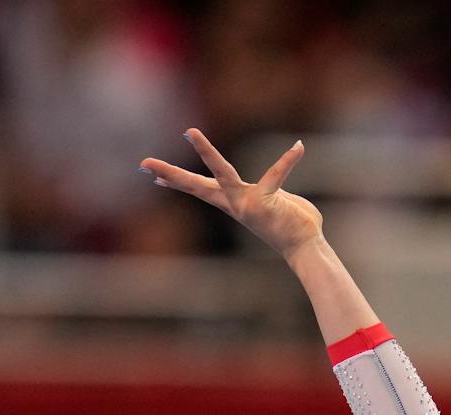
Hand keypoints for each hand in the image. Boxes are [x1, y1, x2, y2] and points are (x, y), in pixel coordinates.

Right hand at [141, 129, 322, 258]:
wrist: (306, 247)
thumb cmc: (294, 223)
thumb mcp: (276, 201)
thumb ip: (273, 185)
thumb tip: (281, 170)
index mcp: (234, 202)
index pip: (201, 189)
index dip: (177, 181)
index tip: (151, 175)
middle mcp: (236, 204)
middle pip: (198, 186)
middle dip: (171, 174)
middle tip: (144, 162)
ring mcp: (247, 204)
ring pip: (222, 174)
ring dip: (206, 152)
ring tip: (190, 132)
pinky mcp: (266, 202)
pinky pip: (275, 175)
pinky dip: (289, 160)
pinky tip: (298, 147)